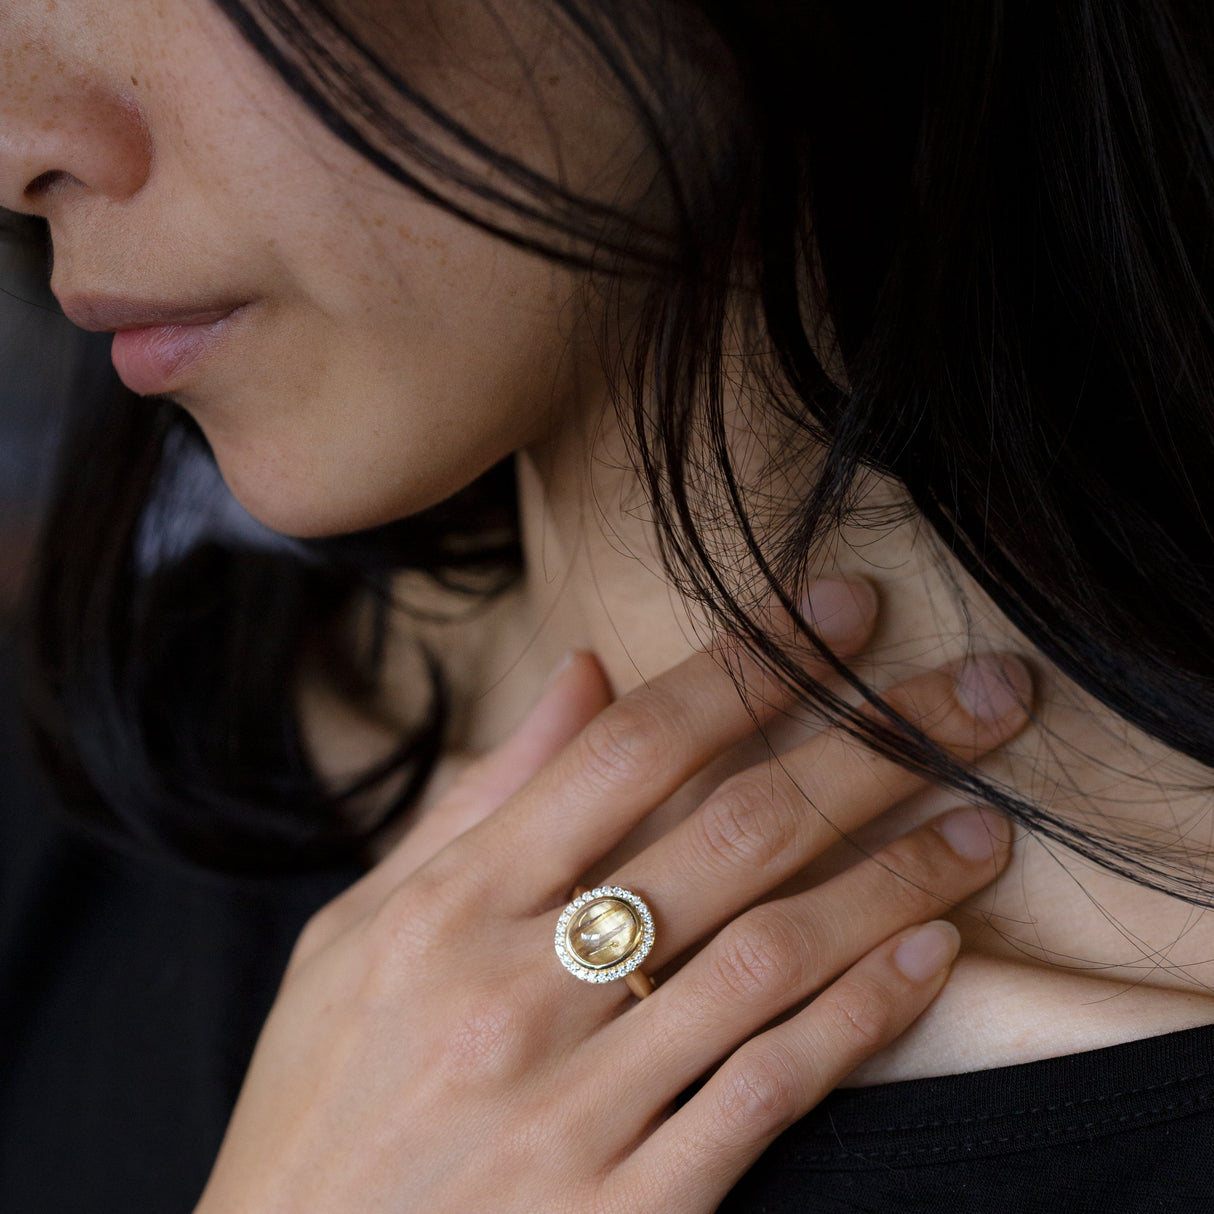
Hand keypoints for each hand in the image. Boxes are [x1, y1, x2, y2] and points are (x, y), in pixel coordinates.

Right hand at [195, 582, 1028, 1213]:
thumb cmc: (317, 1098)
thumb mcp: (357, 934)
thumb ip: (476, 801)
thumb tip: (583, 673)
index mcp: (451, 907)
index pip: (631, 750)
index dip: (751, 668)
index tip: (843, 615)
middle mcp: (519, 990)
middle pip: (734, 832)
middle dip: (874, 747)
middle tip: (980, 699)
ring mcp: (577, 1107)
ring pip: (774, 956)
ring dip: (898, 879)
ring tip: (983, 825)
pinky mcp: (625, 1209)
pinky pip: (768, 1092)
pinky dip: (860, 1017)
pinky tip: (930, 958)